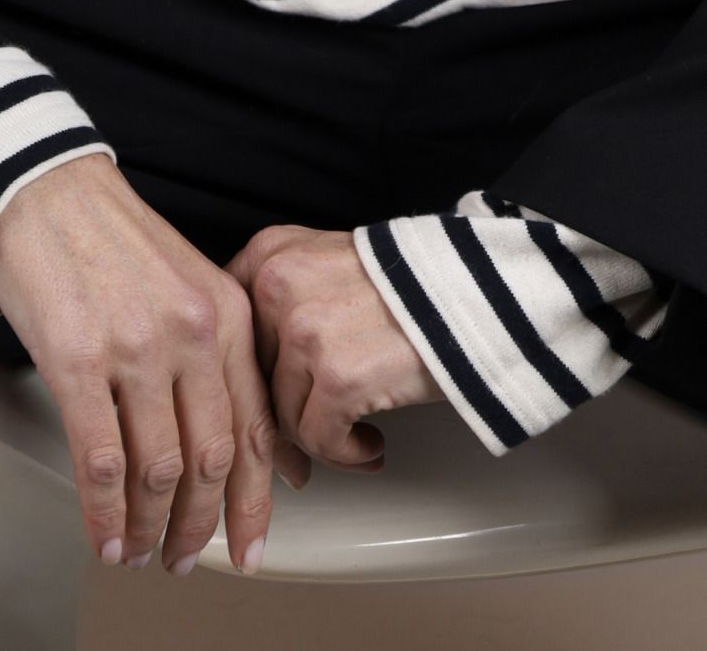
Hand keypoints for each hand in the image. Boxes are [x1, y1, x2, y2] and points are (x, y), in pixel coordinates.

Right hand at [0, 155, 279, 575]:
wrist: (40, 185)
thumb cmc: (108, 234)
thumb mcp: (187, 281)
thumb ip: (218, 350)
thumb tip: (242, 433)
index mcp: (227, 312)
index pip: (256, 427)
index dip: (256, 499)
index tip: (252, 540)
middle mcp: (191, 332)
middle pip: (213, 459)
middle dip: (205, 524)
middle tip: (193, 558)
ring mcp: (134, 347)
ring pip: (159, 469)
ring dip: (153, 526)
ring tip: (144, 551)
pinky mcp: (76, 360)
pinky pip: (100, 460)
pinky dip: (105, 512)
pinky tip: (105, 536)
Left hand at [223, 222, 446, 479]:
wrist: (478, 291)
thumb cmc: (411, 285)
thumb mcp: (328, 267)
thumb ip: (284, 308)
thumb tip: (253, 388)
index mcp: (271, 253)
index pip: (227, 331)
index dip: (241, 380)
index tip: (258, 410)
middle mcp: (279, 284)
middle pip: (253, 377)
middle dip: (279, 425)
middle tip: (302, 451)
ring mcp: (306, 329)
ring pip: (283, 415)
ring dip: (321, 441)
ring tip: (355, 438)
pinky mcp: (338, 374)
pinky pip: (318, 439)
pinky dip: (346, 453)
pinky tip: (371, 445)